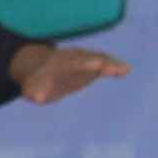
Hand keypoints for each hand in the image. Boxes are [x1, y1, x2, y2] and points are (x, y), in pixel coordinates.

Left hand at [10, 42, 128, 105]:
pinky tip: (126, 70)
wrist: (40, 69)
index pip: (73, 63)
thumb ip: (34, 92)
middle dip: (101, 62)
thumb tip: (35, 97)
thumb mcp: (32, 89)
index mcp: (59, 65)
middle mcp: (73, 59)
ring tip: (124, 69)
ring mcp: (83, 61)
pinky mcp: (92, 68)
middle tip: (114, 67)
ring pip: (100, 59)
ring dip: (112, 65)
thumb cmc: (37, 82)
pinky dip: (115, 67)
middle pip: (89, 59)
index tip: (98, 65)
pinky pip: (105, 65)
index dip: (85, 64)